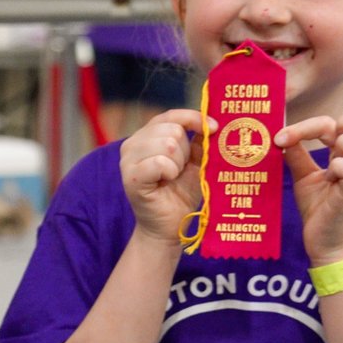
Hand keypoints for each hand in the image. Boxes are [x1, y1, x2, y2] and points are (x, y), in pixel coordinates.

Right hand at [119, 109, 214, 243]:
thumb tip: (212, 124)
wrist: (169, 227)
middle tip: (180, 170)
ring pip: (166, 144)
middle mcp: (132, 143)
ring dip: (178, 163)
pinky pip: (160, 162)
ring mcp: (128, 160)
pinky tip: (165, 182)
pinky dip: (170, 172)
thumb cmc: (180, 193)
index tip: (214, 128)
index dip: (193, 118)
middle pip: (172, 130)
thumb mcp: (195, 163)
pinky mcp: (131, 177)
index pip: (171, 115)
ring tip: (171, 177)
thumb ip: (199, 142)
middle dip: (185, 151)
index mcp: (147, 135)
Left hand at [277, 112, 342, 264]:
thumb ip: (297, 154)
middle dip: (342, 124)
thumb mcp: (305, 176)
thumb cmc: (321, 209)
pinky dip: (338, 168)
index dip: (320, 121)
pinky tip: (328, 179)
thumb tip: (281, 133)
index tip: (287, 137)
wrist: (328, 246)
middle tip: (323, 144)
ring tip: (328, 164)